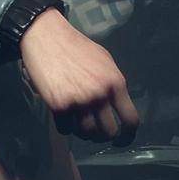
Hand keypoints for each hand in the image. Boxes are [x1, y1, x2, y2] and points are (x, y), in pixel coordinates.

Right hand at [19, 9, 138, 143]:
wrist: (47, 38)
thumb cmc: (77, 48)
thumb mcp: (105, 61)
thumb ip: (113, 84)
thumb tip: (117, 107)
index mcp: (116, 83)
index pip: (131, 120)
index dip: (128, 136)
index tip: (121, 141)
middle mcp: (100, 95)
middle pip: (108, 132)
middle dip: (104, 137)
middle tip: (97, 133)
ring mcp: (79, 102)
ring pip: (87, 134)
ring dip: (84, 133)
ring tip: (80, 123)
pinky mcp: (59, 106)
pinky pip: (66, 130)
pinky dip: (66, 128)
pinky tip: (65, 118)